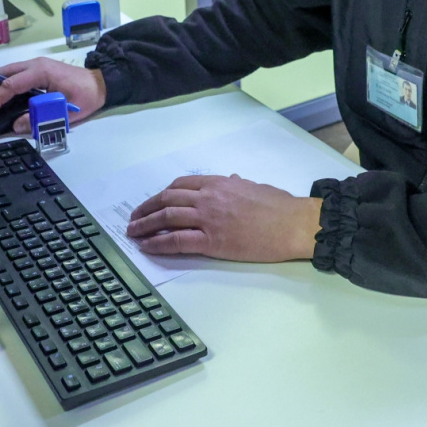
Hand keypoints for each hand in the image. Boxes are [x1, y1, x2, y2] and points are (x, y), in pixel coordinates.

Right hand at [0, 57, 105, 133]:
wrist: (101, 84)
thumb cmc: (86, 96)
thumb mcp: (65, 111)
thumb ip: (40, 118)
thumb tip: (16, 125)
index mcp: (41, 71)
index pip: (10, 85)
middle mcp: (35, 65)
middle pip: (2, 74)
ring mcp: (35, 66)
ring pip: (6, 72)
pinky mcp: (37, 70)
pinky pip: (13, 75)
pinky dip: (0, 84)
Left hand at [126, 174, 321, 262]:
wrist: (293, 223)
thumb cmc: (280, 206)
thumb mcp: (255, 187)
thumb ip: (238, 184)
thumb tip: (232, 179)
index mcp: (218, 183)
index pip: (181, 185)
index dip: (162, 194)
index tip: (154, 202)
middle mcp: (208, 197)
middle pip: (167, 199)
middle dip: (146, 209)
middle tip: (134, 218)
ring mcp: (208, 218)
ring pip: (166, 218)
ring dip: (145, 225)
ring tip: (133, 233)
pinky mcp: (212, 241)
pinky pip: (177, 240)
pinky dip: (158, 243)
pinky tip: (147, 247)